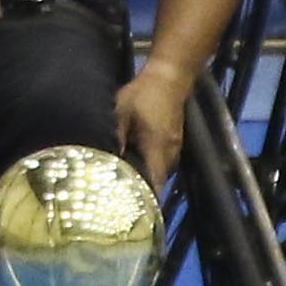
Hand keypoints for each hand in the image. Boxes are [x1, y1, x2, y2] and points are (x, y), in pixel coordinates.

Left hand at [108, 63, 190, 186]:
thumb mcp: (122, 111)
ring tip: (129, 183)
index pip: (155, 182)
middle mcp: (169, 152)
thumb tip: (110, 158)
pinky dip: (153, 167)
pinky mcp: (175, 141)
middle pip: (158, 180)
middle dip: (143, 189)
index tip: (134, 209)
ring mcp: (175, 147)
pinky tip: (138, 164)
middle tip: (123, 197)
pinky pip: (164, 162)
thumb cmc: (144, 93)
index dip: (146, 197)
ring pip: (162, 172)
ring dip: (149, 177)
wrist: (170, 76)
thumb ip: (117, 135)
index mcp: (156, 146)